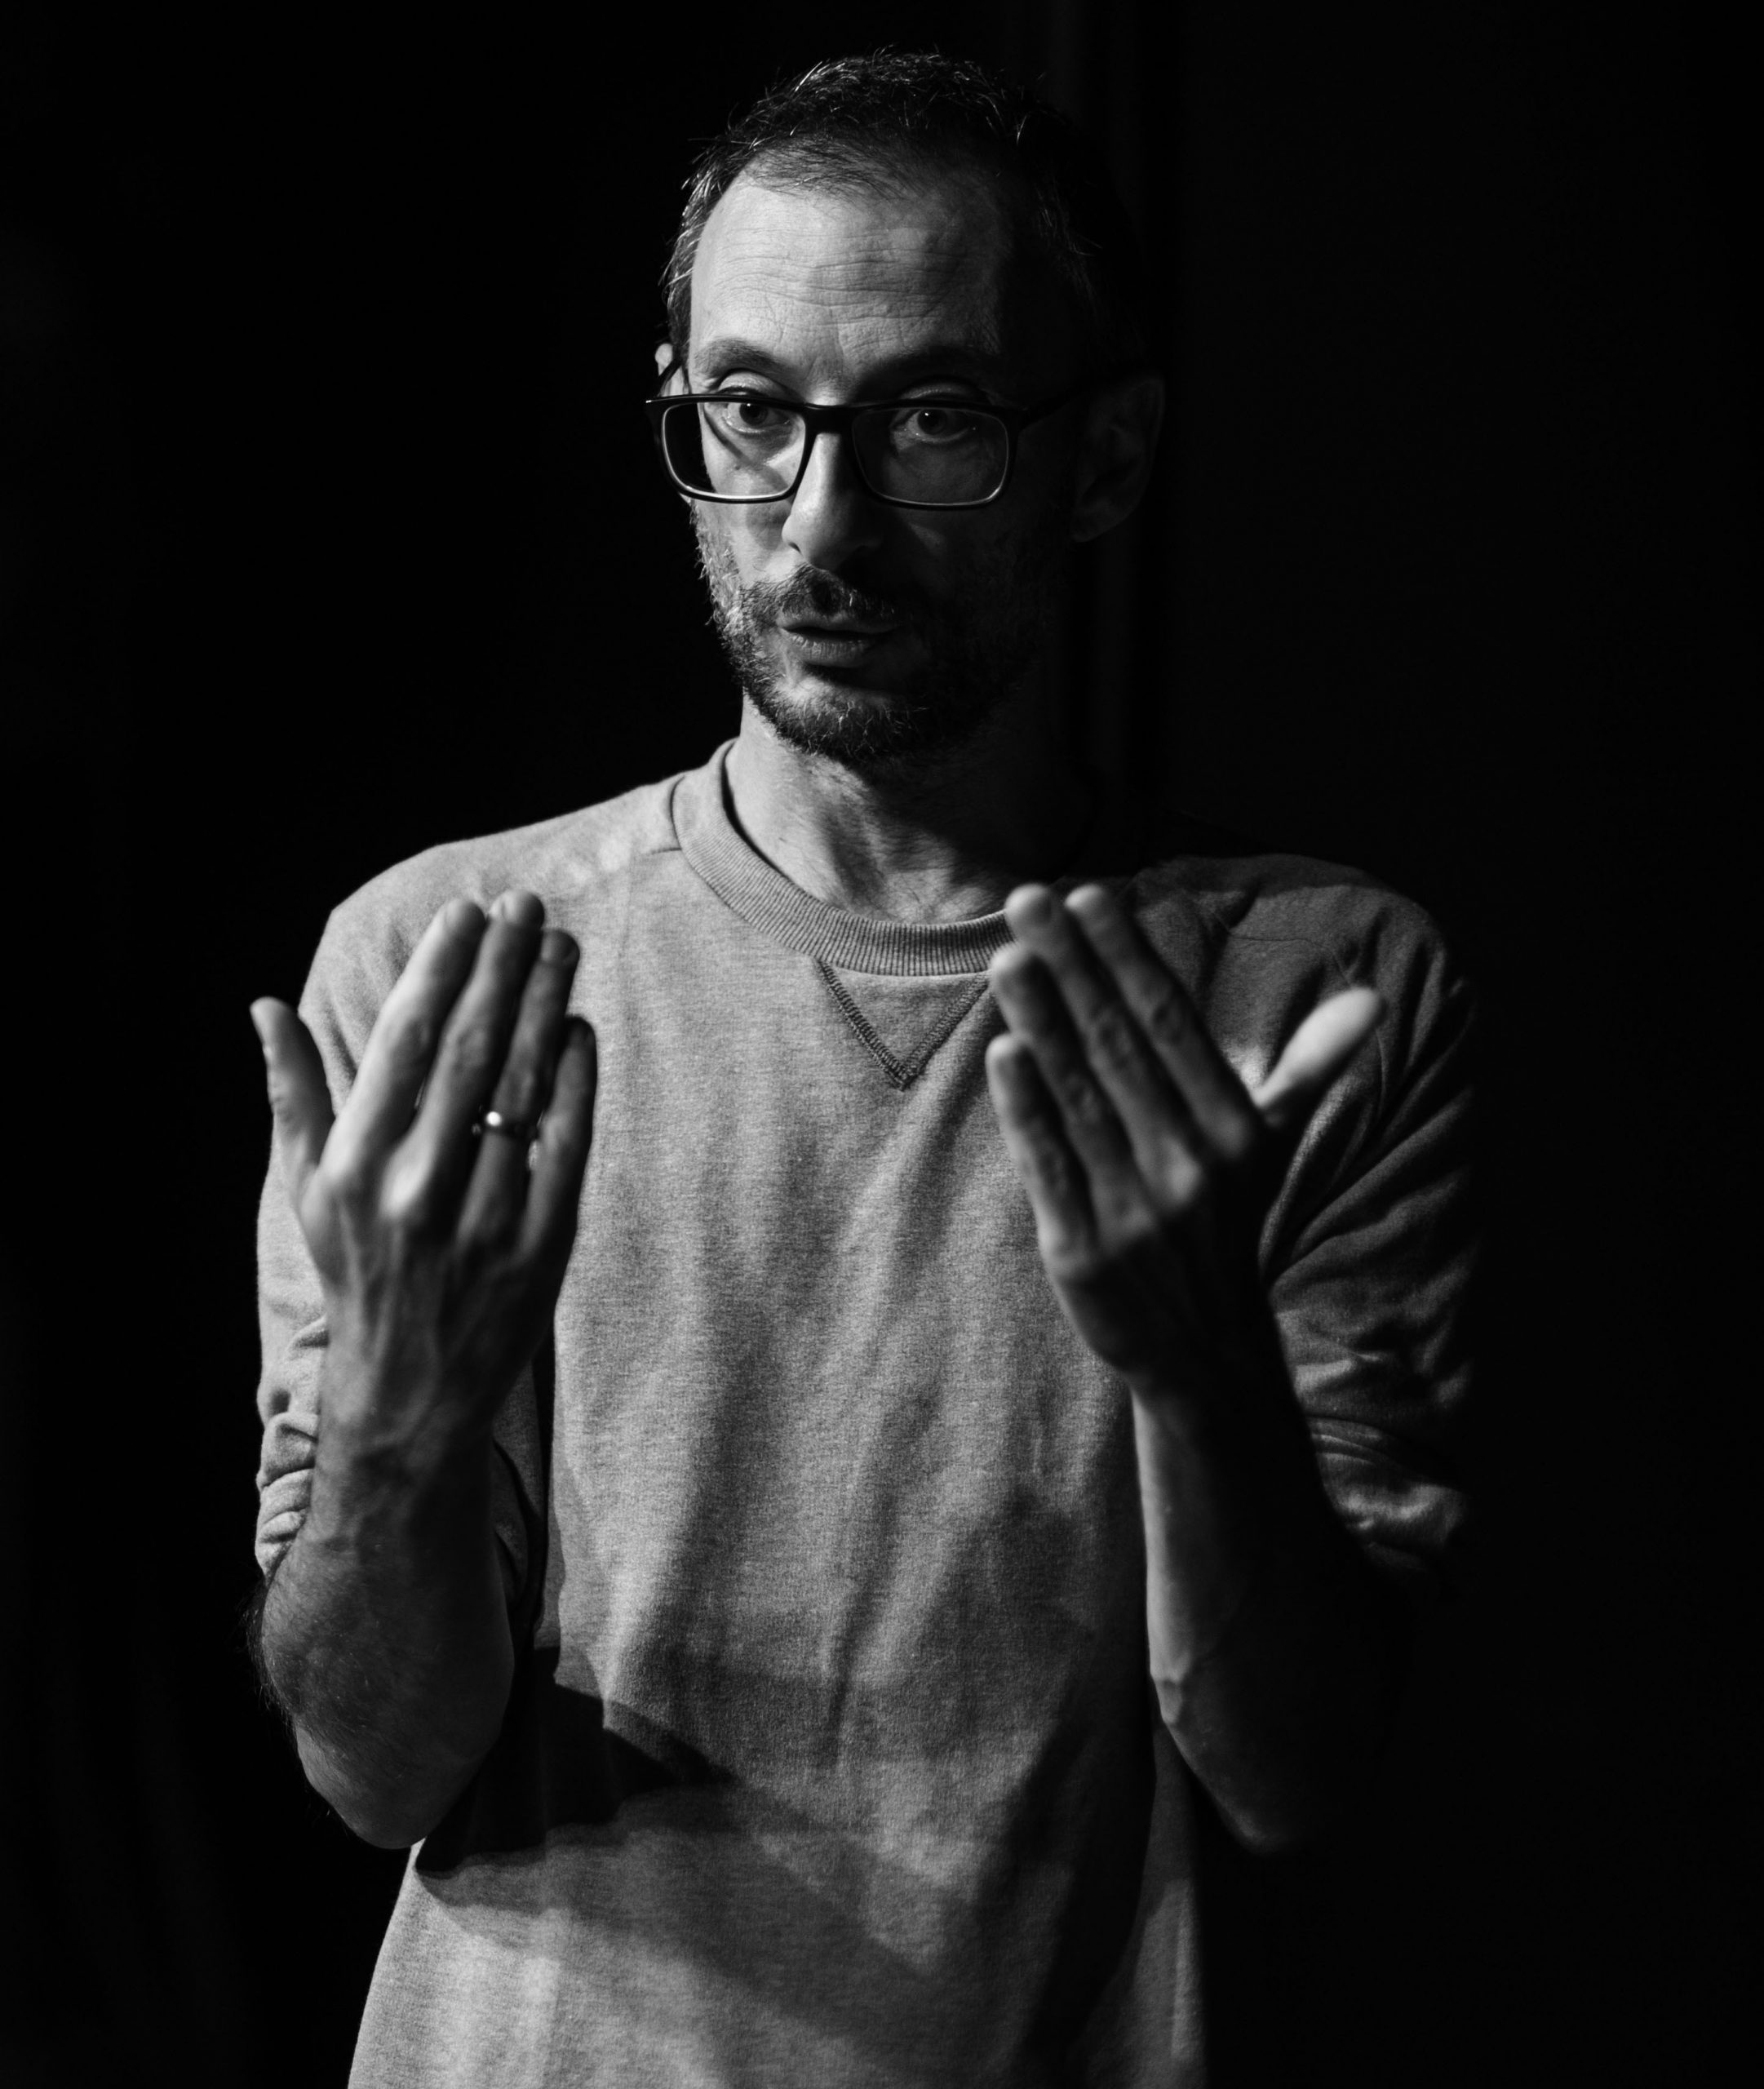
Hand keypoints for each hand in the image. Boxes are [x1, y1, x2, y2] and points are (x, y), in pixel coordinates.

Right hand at [250, 890, 595, 1454]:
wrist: (411, 1392)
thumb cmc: (358, 1272)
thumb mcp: (309, 1189)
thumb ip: (293, 1094)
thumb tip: (263, 1006)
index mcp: (354, 1169)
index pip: (402, 1045)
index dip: (439, 971)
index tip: (467, 913)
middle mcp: (415, 1191)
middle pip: (469, 1053)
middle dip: (501, 970)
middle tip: (528, 907)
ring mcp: (483, 1219)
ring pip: (521, 1090)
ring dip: (545, 1007)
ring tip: (561, 947)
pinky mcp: (540, 1246)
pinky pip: (564, 1145)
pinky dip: (574, 1082)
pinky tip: (578, 1028)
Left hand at [985, 883, 1379, 1397]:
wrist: (1205, 1355)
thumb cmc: (1227, 1225)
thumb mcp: (1273, 1148)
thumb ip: (1310, 1066)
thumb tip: (1375, 999)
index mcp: (1236, 1131)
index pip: (1174, 1025)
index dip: (1131, 959)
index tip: (1093, 896)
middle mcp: (1190, 1166)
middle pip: (1122, 1048)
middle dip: (1073, 969)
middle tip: (1028, 898)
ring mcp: (1135, 1210)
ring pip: (1080, 1098)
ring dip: (1041, 1022)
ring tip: (1008, 957)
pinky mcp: (1082, 1251)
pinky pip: (1050, 1165)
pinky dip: (1026, 1109)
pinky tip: (1002, 1050)